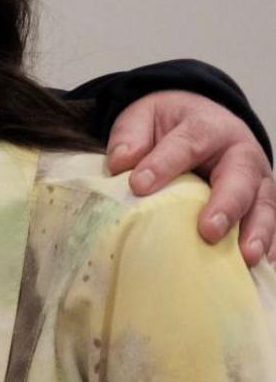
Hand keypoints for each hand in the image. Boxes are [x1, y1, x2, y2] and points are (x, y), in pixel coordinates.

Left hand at [107, 91, 275, 262]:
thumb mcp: (144, 117)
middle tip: (209, 231)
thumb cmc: (168, 125)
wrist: (199, 119)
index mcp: (206, 127)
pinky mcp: (260, 200)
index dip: (164, 164)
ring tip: (246, 256)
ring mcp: (256, 178)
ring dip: (257, 230)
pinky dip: (270, 242)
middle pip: (239, 177)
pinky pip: (271, 221)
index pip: (187, 143)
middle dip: (226, 204)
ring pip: (263, 203)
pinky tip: (262, 264)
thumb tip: (121, 162)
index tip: (139, 185)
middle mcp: (239, 152)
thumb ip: (132, 136)